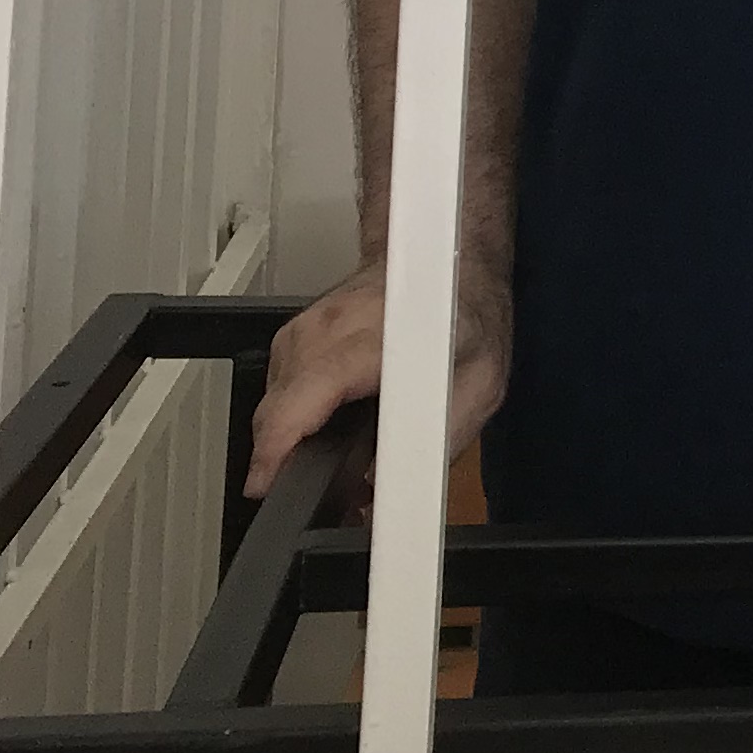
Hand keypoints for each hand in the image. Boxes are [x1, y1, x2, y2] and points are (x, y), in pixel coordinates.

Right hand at [241, 257, 508, 514]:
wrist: (450, 259)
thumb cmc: (467, 318)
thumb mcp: (481, 384)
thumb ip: (439, 436)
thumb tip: (389, 489)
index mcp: (379, 332)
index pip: (311, 387)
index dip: (283, 442)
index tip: (271, 484)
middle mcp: (334, 323)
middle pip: (280, 402)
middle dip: (283, 457)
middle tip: (309, 494)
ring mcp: (309, 323)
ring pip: (272, 397)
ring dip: (286, 438)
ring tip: (315, 464)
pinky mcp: (298, 331)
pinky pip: (277, 385)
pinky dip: (289, 415)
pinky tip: (317, 428)